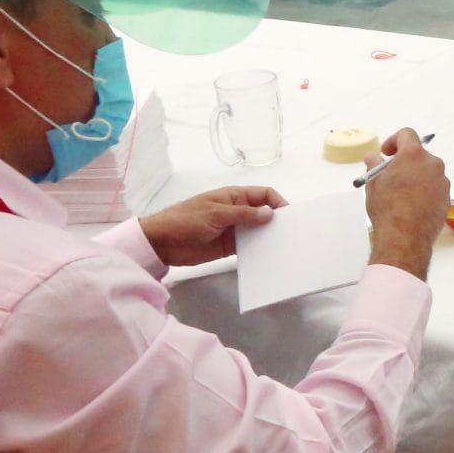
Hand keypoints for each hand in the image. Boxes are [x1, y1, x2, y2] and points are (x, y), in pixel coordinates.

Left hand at [139, 185, 285, 266]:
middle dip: (276, 221)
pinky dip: (258, 250)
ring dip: (268, 237)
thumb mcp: (215, 214)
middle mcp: (237, 211)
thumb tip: (270, 214)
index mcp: (233, 197)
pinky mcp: (229, 247)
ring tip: (283, 248)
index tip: (288, 216)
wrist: (162, 243)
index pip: (262, 195)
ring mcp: (234, 230)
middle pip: (263, 213)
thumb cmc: (186, 220)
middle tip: (291, 234)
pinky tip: (268, 257)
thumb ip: (243, 214)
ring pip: (258, 231)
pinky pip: (249, 247)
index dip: (277, 202)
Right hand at [362, 127, 449, 274]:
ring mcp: (442, 181)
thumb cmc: (388, 208)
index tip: (386, 153)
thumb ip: (374, 165)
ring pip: (427, 172)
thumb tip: (371, 157)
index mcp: (414, 155)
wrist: (405, 237)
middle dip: (404, 161)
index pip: (407, 134)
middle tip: (391, 174)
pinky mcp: (446, 197)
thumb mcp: (374, 183)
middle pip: (418, 154)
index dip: (394, 140)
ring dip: (415, 177)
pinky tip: (411, 204)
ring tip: (400, 193)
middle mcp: (432, 164)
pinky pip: (434, 187)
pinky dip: (424, 190)